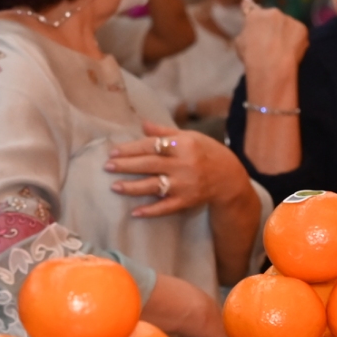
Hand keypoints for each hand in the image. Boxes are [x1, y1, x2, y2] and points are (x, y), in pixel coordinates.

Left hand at [107, 121, 249, 216]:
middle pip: (149, 165)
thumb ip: (165, 131)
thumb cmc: (207, 152)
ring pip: (153, 186)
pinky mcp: (186, 201)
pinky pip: (165, 208)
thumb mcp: (190, 137)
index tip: (113, 151)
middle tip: (107, 167)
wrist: (229, 178)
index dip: (131, 149)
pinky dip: (150, 211)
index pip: (152, 146)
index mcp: (183, 145)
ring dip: (132, 187)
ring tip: (114, 186)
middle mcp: (183, 165)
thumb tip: (142, 124)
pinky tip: (134, 212)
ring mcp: (185, 185)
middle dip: (126, 166)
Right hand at [234, 0, 307, 88]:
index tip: (247, 1)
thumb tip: (250, 33)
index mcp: (255, 15)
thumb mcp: (239, 44)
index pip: (249, 6)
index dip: (248, 5)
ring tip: (281, 49)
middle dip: (270, 25)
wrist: (272, 66)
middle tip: (269, 41)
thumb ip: (246, 33)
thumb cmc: (251, 57)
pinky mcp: (302, 28)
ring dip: (284, 32)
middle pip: (272, 17)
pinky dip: (295, 40)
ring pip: (286, 25)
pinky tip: (290, 51)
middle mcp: (273, 12)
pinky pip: (297, 33)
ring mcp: (289, 19)